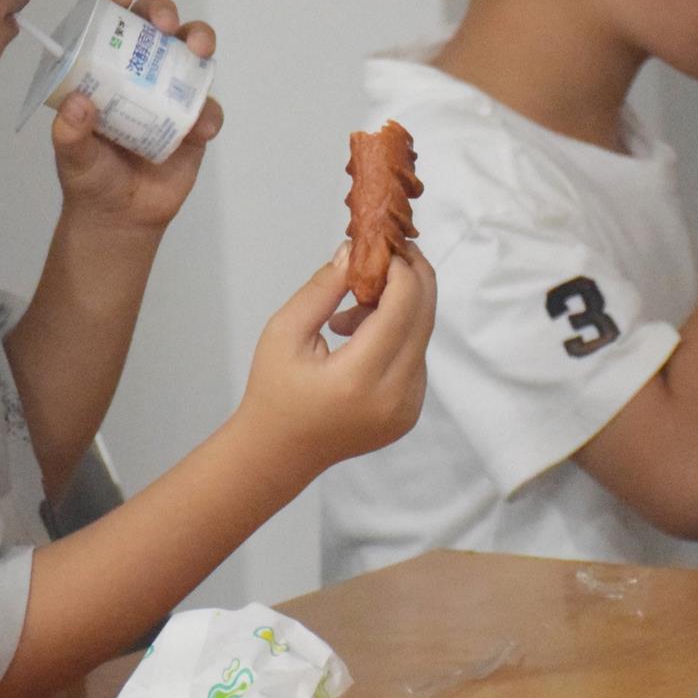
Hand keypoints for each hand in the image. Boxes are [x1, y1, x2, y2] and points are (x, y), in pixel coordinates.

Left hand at [51, 0, 221, 233]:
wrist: (121, 217)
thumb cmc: (90, 177)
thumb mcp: (72, 155)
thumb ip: (71, 133)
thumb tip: (78, 104)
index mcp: (104, 70)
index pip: (110, 23)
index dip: (117, 3)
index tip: (120, 0)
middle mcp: (139, 72)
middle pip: (157, 25)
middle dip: (163, 12)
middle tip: (163, 24)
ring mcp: (171, 94)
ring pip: (191, 52)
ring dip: (199, 40)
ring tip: (198, 51)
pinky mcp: (194, 122)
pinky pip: (208, 108)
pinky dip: (208, 113)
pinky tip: (200, 127)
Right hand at [235, 242, 435, 474]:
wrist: (278, 453)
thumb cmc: (273, 392)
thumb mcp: (286, 331)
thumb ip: (325, 287)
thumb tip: (356, 250)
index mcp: (359, 378)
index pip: (403, 307)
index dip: (401, 267)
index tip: (385, 244)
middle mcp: (394, 397)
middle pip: (424, 317)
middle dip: (410, 277)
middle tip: (387, 253)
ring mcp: (407, 408)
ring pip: (422, 334)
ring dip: (399, 308)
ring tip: (348, 313)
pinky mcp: (410, 412)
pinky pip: (415, 356)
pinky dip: (396, 334)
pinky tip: (358, 337)